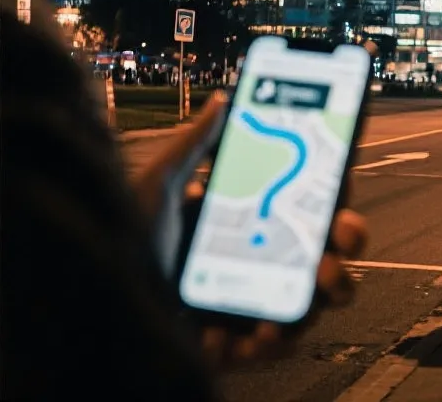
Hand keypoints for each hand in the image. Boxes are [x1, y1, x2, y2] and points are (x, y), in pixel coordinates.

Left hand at [129, 87, 369, 368]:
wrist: (93, 302)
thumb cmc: (122, 242)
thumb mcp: (157, 185)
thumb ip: (194, 145)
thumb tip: (222, 100)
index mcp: (242, 220)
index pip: (303, 204)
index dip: (332, 194)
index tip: (343, 183)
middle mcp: (255, 259)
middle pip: (324, 249)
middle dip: (348, 239)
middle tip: (344, 233)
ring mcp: (251, 300)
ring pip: (315, 297)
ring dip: (331, 287)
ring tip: (321, 280)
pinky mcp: (237, 342)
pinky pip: (278, 342)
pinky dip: (280, 337)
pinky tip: (264, 330)